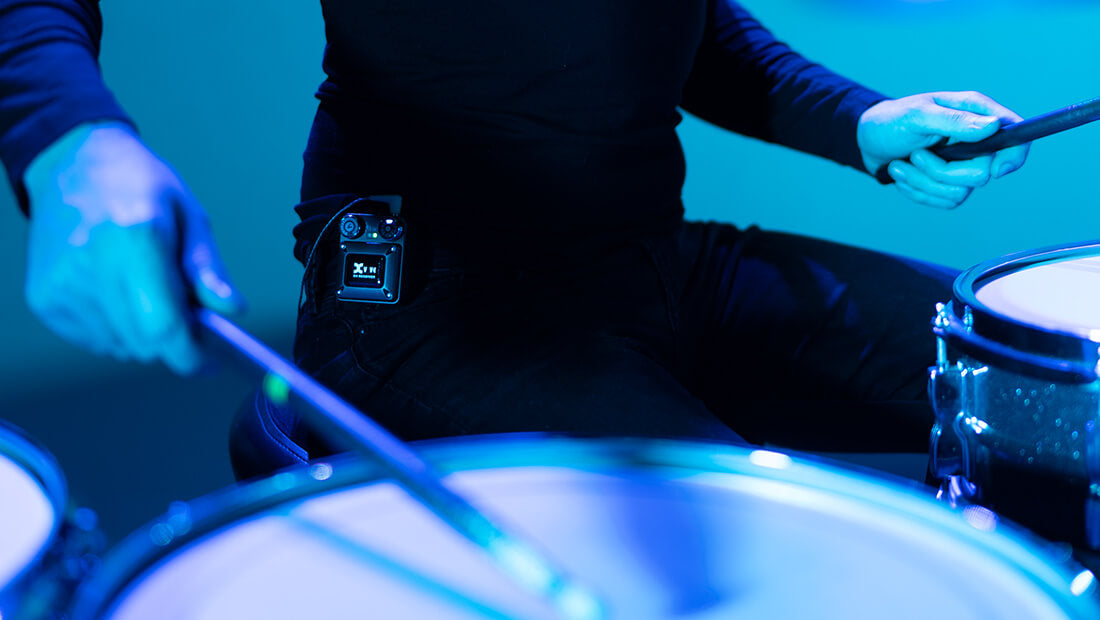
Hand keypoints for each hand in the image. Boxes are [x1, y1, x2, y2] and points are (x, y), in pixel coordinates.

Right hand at [23, 122, 243, 372]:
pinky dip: (116, 329)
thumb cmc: (140, 187)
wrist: (72, 165)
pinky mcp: (44, 299)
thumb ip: (209, 269)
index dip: (191, 355)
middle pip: (144, 344)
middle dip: (174, 343)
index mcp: (135, 238)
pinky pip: (95, 340)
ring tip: (146, 290)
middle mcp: (91, 265)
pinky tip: (117, 292)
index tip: (211, 362)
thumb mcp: (189, 216)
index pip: (164, 326)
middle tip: (188, 316)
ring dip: (144, 335)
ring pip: (121, 347)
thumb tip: (233, 311)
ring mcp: (62, 285)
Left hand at [857, 91, 1028, 208]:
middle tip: (916, 155)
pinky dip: (918, 191)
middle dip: (942, 172)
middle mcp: (975, 139)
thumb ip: (954, 121)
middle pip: (982, 174)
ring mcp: (963, 163)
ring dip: (923, 182)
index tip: (996, 170)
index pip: (1014, 134)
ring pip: (960, 192)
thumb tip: (991, 127)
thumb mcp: (917, 115)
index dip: (1014, 155)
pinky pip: (945, 200)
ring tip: (900, 164)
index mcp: (975, 113)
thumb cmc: (891, 120)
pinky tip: (902, 174)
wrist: (867, 141)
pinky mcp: (948, 182)